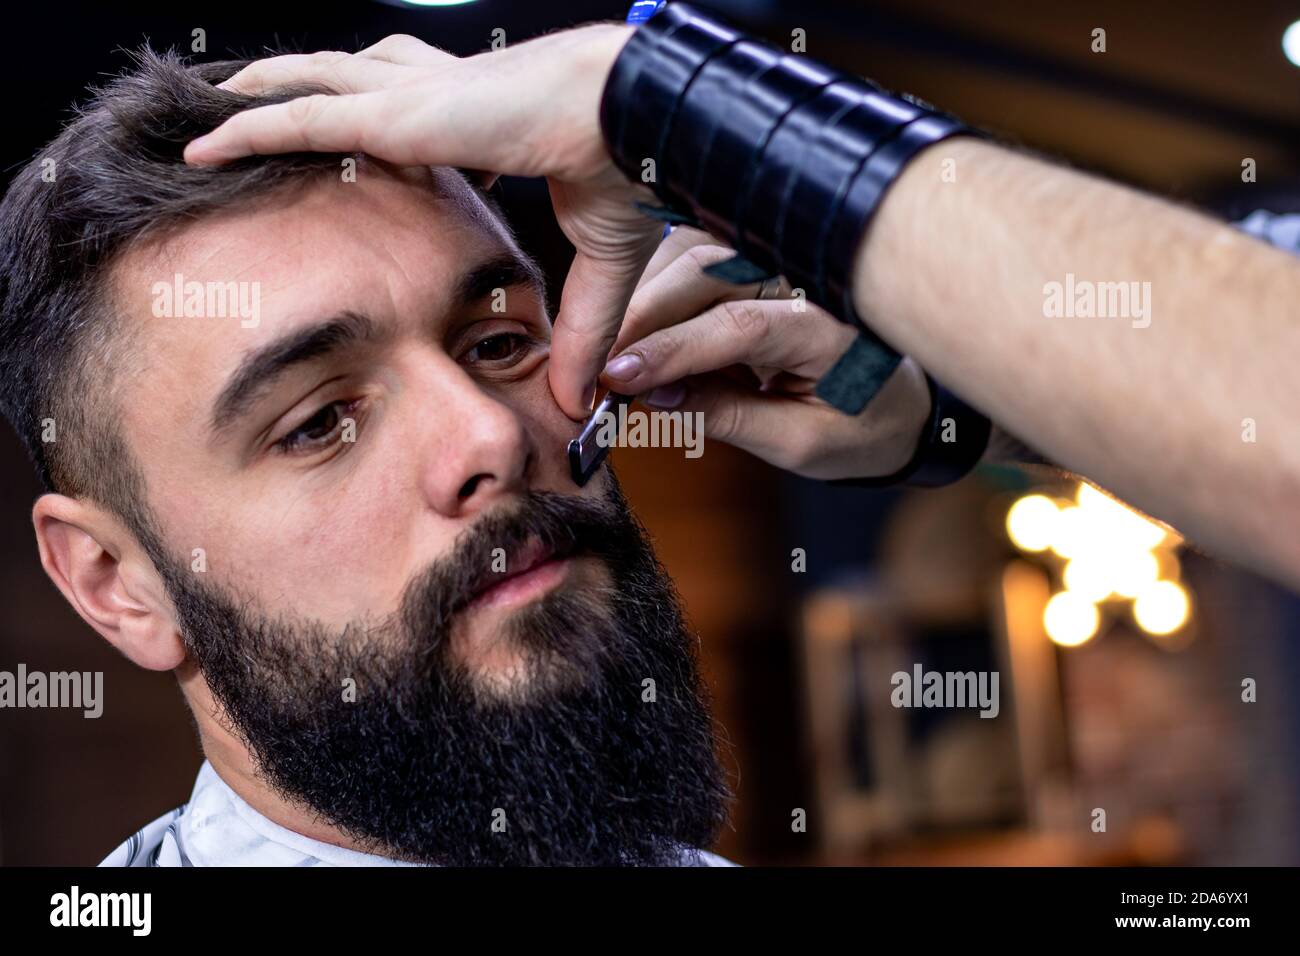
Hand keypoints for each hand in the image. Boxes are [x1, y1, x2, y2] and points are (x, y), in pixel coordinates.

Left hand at [183, 26, 661, 418]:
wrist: (639, 128)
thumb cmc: (628, 173)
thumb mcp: (598, 268)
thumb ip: (582, 331)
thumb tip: (582, 399)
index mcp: (487, 129)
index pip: (416, 127)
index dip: (387, 136)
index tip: (370, 167)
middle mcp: (440, 103)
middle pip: (350, 87)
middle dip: (307, 97)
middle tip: (263, 115)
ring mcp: (413, 103)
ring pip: (310, 88)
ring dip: (260, 99)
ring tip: (211, 109)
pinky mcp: (397, 115)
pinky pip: (298, 119)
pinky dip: (246, 128)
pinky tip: (205, 141)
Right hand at [601, 227, 931, 479]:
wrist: (897, 400)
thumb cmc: (859, 426)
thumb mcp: (801, 443)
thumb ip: (728, 417)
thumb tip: (652, 398)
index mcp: (827, 324)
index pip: (739, 325)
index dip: (672, 350)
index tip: (619, 378)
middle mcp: (800, 275)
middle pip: (703, 273)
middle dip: (640, 318)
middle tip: (595, 368)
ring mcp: (775, 258)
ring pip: (687, 258)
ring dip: (639, 302)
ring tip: (610, 356)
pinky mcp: (751, 259)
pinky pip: (688, 261)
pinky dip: (651, 293)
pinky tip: (632, 334)